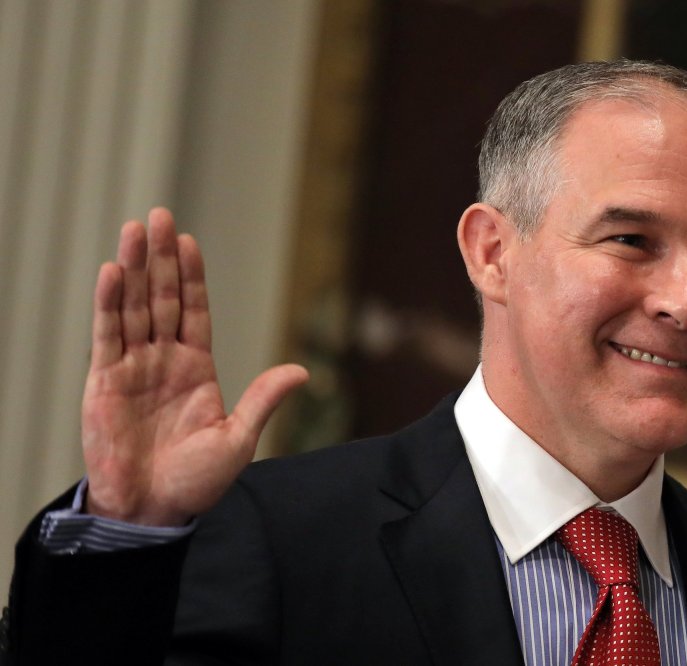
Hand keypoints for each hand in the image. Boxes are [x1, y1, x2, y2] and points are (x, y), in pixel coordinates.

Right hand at [81, 208, 307, 525]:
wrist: (153, 512)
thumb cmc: (195, 480)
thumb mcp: (238, 437)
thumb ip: (262, 399)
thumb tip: (302, 370)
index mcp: (196, 369)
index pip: (193, 311)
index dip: (191, 277)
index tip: (189, 243)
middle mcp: (163, 361)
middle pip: (160, 298)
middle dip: (160, 258)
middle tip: (159, 216)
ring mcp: (133, 368)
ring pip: (132, 308)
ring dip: (133, 269)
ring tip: (135, 229)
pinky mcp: (104, 382)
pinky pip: (107, 336)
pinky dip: (108, 304)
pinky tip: (112, 272)